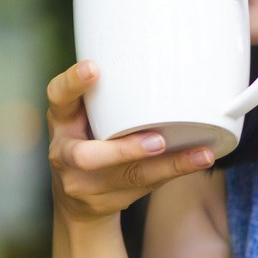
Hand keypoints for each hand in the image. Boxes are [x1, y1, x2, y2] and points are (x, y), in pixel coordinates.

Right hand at [47, 61, 215, 223]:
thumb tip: (156, 56)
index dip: (72, 82)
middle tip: (156, 140)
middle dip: (123, 150)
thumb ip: (104, 95)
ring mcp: (85, 183)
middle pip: (85, 157)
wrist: (76, 201)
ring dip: (164, 166)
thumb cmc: (86, 141)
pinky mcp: (109, 200)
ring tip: (196, 155)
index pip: (58, 97)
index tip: (94, 68)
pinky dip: (175, 171)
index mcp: (62, 121)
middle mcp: (65, 154)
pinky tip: (199, 160)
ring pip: (126, 178)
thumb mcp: (81, 116)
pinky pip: (146, 185)